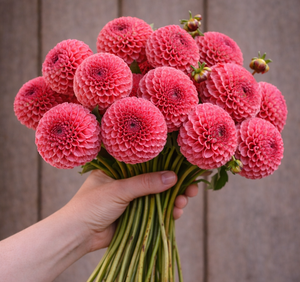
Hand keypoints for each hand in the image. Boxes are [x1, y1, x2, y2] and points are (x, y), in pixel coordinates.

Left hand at [65, 170, 197, 252]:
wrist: (77, 235)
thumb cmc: (92, 205)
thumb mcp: (119, 189)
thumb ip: (145, 183)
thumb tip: (173, 177)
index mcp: (119, 168)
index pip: (147, 161)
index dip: (166, 164)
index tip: (184, 167)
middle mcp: (128, 181)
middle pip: (157, 179)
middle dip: (175, 184)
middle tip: (192, 187)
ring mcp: (133, 198)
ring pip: (159, 195)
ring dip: (174, 198)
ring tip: (185, 201)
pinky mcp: (137, 213)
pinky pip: (156, 210)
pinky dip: (167, 211)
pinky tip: (177, 212)